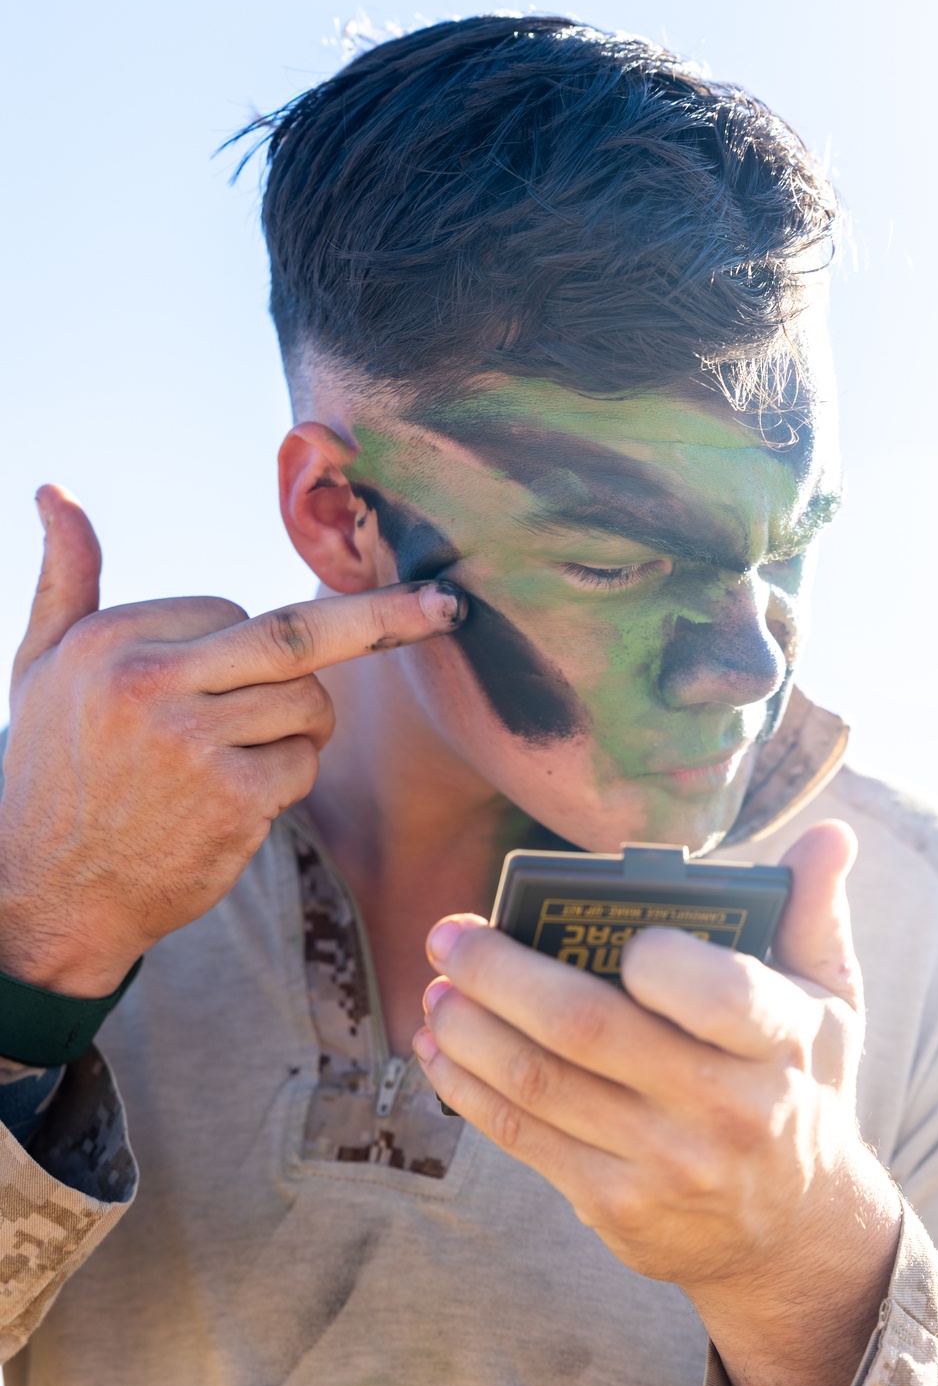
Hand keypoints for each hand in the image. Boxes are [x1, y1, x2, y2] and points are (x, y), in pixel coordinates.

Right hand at [0, 485, 464, 997]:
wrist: (46, 894)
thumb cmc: (52, 774)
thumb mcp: (39, 667)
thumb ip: (65, 579)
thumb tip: (54, 491)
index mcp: (116, 641)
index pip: (235, 608)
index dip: (257, 643)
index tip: (241, 674)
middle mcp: (155, 684)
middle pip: (300, 634)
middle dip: (386, 617)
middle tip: (449, 606)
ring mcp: (197, 745)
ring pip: (310, 705)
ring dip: (300, 727)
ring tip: (232, 758)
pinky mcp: (233, 802)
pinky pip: (303, 765)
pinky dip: (287, 777)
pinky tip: (232, 802)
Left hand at [413, 822, 901, 1385]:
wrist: (796, 1233)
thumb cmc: (801, 1087)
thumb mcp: (831, 1003)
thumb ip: (815, 913)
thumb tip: (830, 837)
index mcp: (781, 1044)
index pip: (722, 995)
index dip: (659, 960)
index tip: (613, 928)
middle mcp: (725, 1110)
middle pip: (590, 1029)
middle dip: (501, 974)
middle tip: (449, 935)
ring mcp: (665, 1165)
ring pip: (540, 1084)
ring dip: (469, 1028)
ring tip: (435, 986)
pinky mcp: (615, 1206)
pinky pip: (523, 1138)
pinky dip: (467, 1088)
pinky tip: (439, 1048)